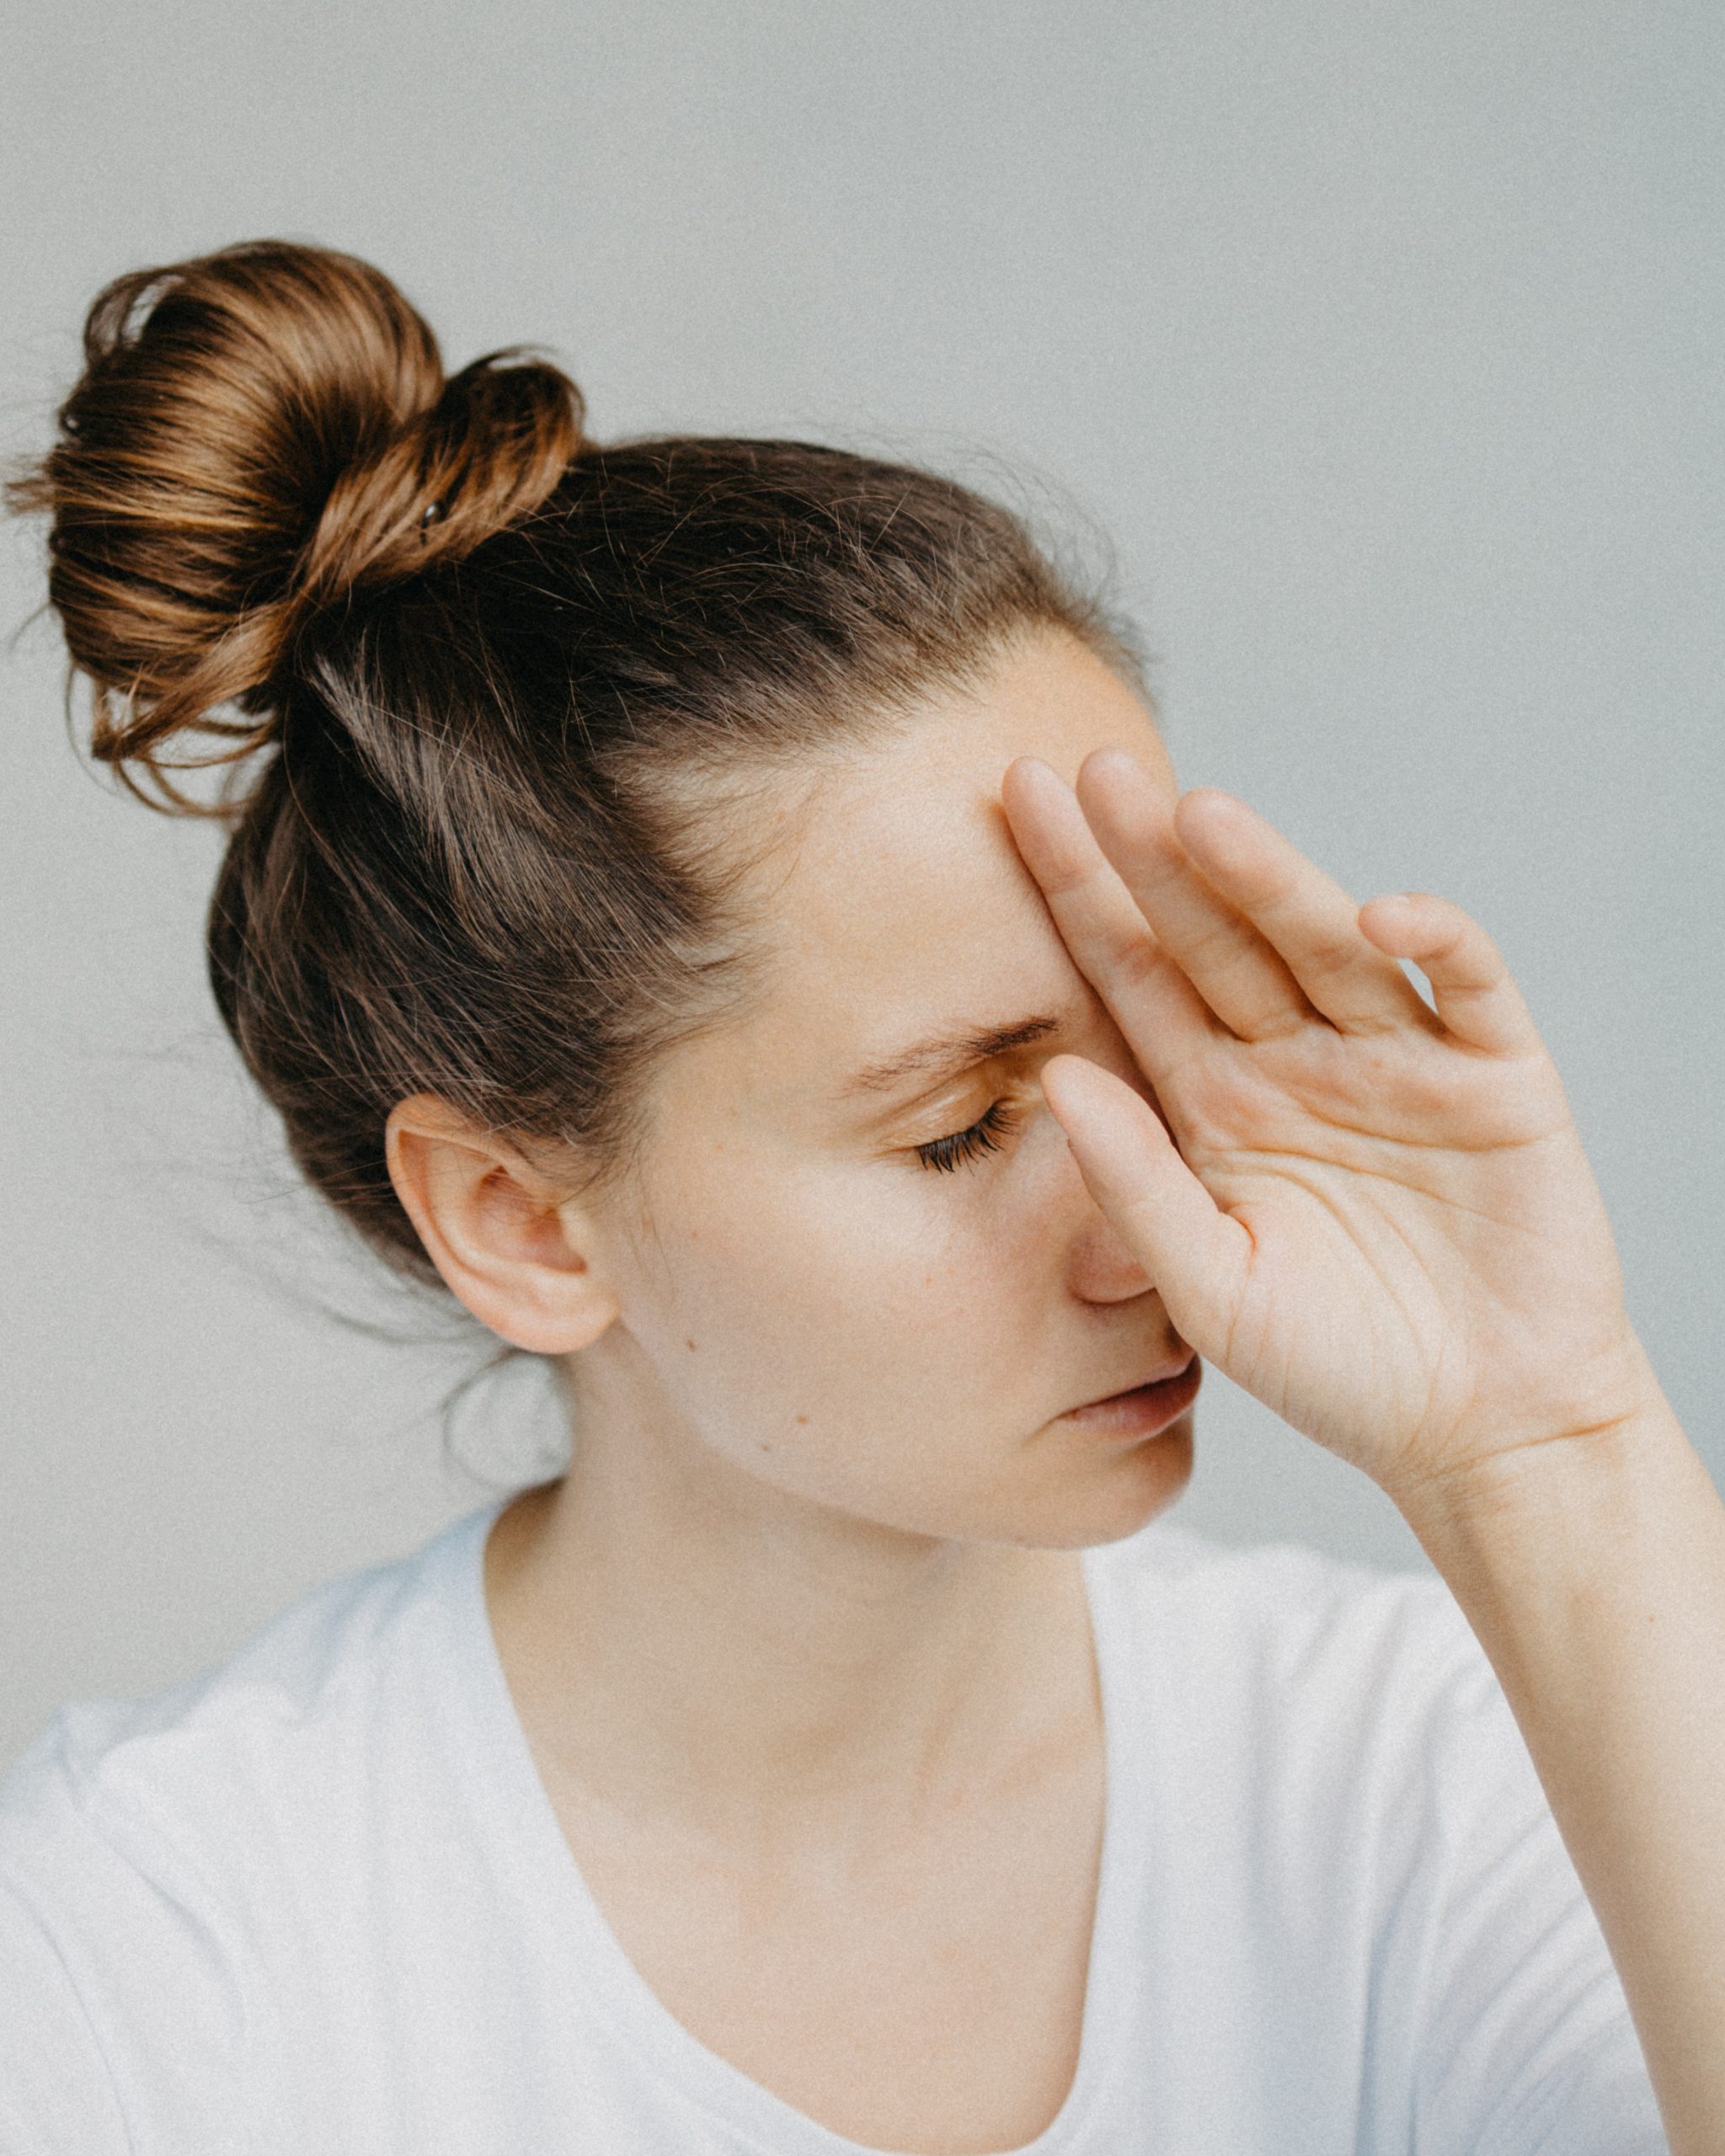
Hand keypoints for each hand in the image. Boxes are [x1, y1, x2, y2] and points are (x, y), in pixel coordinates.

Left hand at [1003, 748, 1652, 1503]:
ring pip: (1324, 943)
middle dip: (1156, 857)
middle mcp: (1293, 1057)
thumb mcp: (1208, 1284)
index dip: (1079, 893)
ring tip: (1203, 817)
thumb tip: (1054, 1078)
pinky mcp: (1495, 1075)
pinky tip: (1381, 914)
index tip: (1018, 806)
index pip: (1132, 973)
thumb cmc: (1333, 1363)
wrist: (1480, 1430)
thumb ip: (1133, 1183)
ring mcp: (1394, 1057)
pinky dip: (1434, 944)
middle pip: (1216, 936)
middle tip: (1094, 774)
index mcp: (1212, 1098)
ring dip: (1271, 878)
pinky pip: (1463, 986)